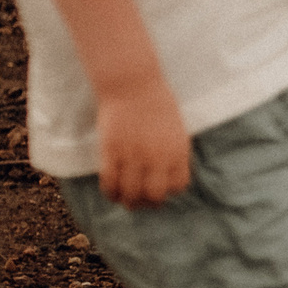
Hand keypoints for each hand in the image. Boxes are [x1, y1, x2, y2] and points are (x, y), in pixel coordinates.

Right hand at [96, 83, 192, 209]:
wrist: (132, 84)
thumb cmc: (156, 103)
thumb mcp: (175, 129)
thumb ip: (174, 152)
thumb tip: (169, 173)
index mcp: (177, 151)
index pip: (178, 185)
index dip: (169, 191)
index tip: (162, 189)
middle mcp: (157, 157)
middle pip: (154, 194)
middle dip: (149, 203)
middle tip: (142, 203)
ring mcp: (133, 155)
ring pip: (131, 192)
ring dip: (128, 201)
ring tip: (126, 201)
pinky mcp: (111, 151)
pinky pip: (110, 181)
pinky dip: (110, 192)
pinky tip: (111, 192)